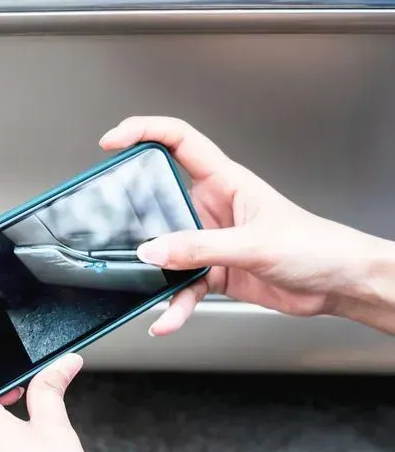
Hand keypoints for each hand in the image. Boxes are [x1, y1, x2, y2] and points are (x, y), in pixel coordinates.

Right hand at [100, 116, 394, 335]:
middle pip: (159, 199)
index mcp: (226, 181)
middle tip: (111, 226)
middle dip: (134, 213)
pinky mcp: (214, 271)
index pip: (177, 141)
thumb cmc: (316, 246)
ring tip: (142, 284)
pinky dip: (172, 305)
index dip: (143, 132)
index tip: (112, 142)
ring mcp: (210, 241)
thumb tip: (153, 251)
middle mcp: (212, 207)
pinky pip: (181, 286)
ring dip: (153, 271)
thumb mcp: (254, 243)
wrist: (340, 284)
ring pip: (166, 250)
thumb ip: (199, 247)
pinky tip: (166, 319)